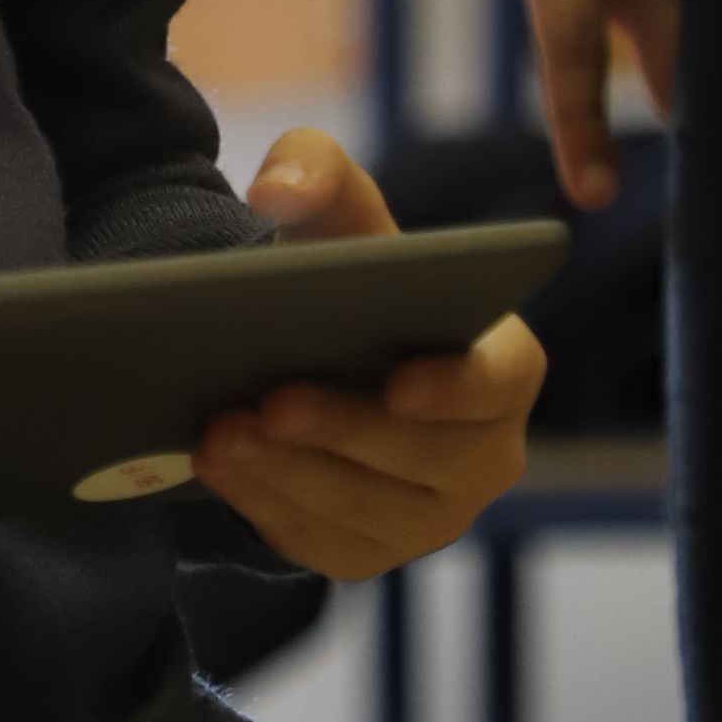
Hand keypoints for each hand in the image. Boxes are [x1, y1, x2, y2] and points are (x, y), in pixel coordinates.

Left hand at [192, 129, 545, 580]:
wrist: (307, 354)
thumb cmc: (344, 276)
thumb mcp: (330, 210)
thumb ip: (315, 168)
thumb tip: (278, 187)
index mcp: (504, 366)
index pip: (501, 383)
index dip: (457, 387)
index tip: (401, 382)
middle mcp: (484, 453)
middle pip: (424, 458)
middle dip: (344, 432)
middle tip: (272, 402)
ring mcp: (430, 513)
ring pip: (366, 509)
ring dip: (290, 474)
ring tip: (222, 433)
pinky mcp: (369, 552)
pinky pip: (321, 542)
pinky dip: (265, 506)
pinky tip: (217, 465)